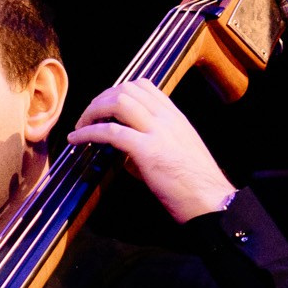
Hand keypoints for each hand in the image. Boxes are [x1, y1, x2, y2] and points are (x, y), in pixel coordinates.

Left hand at [67, 81, 235, 221]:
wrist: (211, 200)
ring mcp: (158, 132)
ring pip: (119, 103)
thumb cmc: (194, 184)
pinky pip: (111, 132)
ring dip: (93, 112)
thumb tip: (119, 146)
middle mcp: (167, 118)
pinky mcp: (148, 151)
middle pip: (127, 89)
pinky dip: (88, 133)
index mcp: (175, 117)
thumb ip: (148, 142)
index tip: (103, 107)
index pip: (144, 86)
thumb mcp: (174, 152)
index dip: (117, 92)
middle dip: (100, 99)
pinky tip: (76, 140)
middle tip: (87, 117)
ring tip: (80, 126)